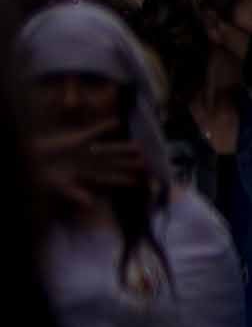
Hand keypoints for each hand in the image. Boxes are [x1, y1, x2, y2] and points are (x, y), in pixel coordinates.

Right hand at [30, 115, 145, 224]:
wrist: (30, 161)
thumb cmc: (43, 177)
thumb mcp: (60, 187)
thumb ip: (76, 195)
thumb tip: (90, 204)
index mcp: (87, 176)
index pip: (108, 178)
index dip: (122, 180)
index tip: (138, 182)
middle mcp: (91, 164)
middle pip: (114, 163)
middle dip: (129, 164)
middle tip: (147, 163)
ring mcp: (86, 151)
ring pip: (109, 149)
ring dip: (123, 148)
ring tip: (139, 146)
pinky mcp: (78, 140)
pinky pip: (94, 133)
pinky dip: (104, 128)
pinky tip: (117, 122)